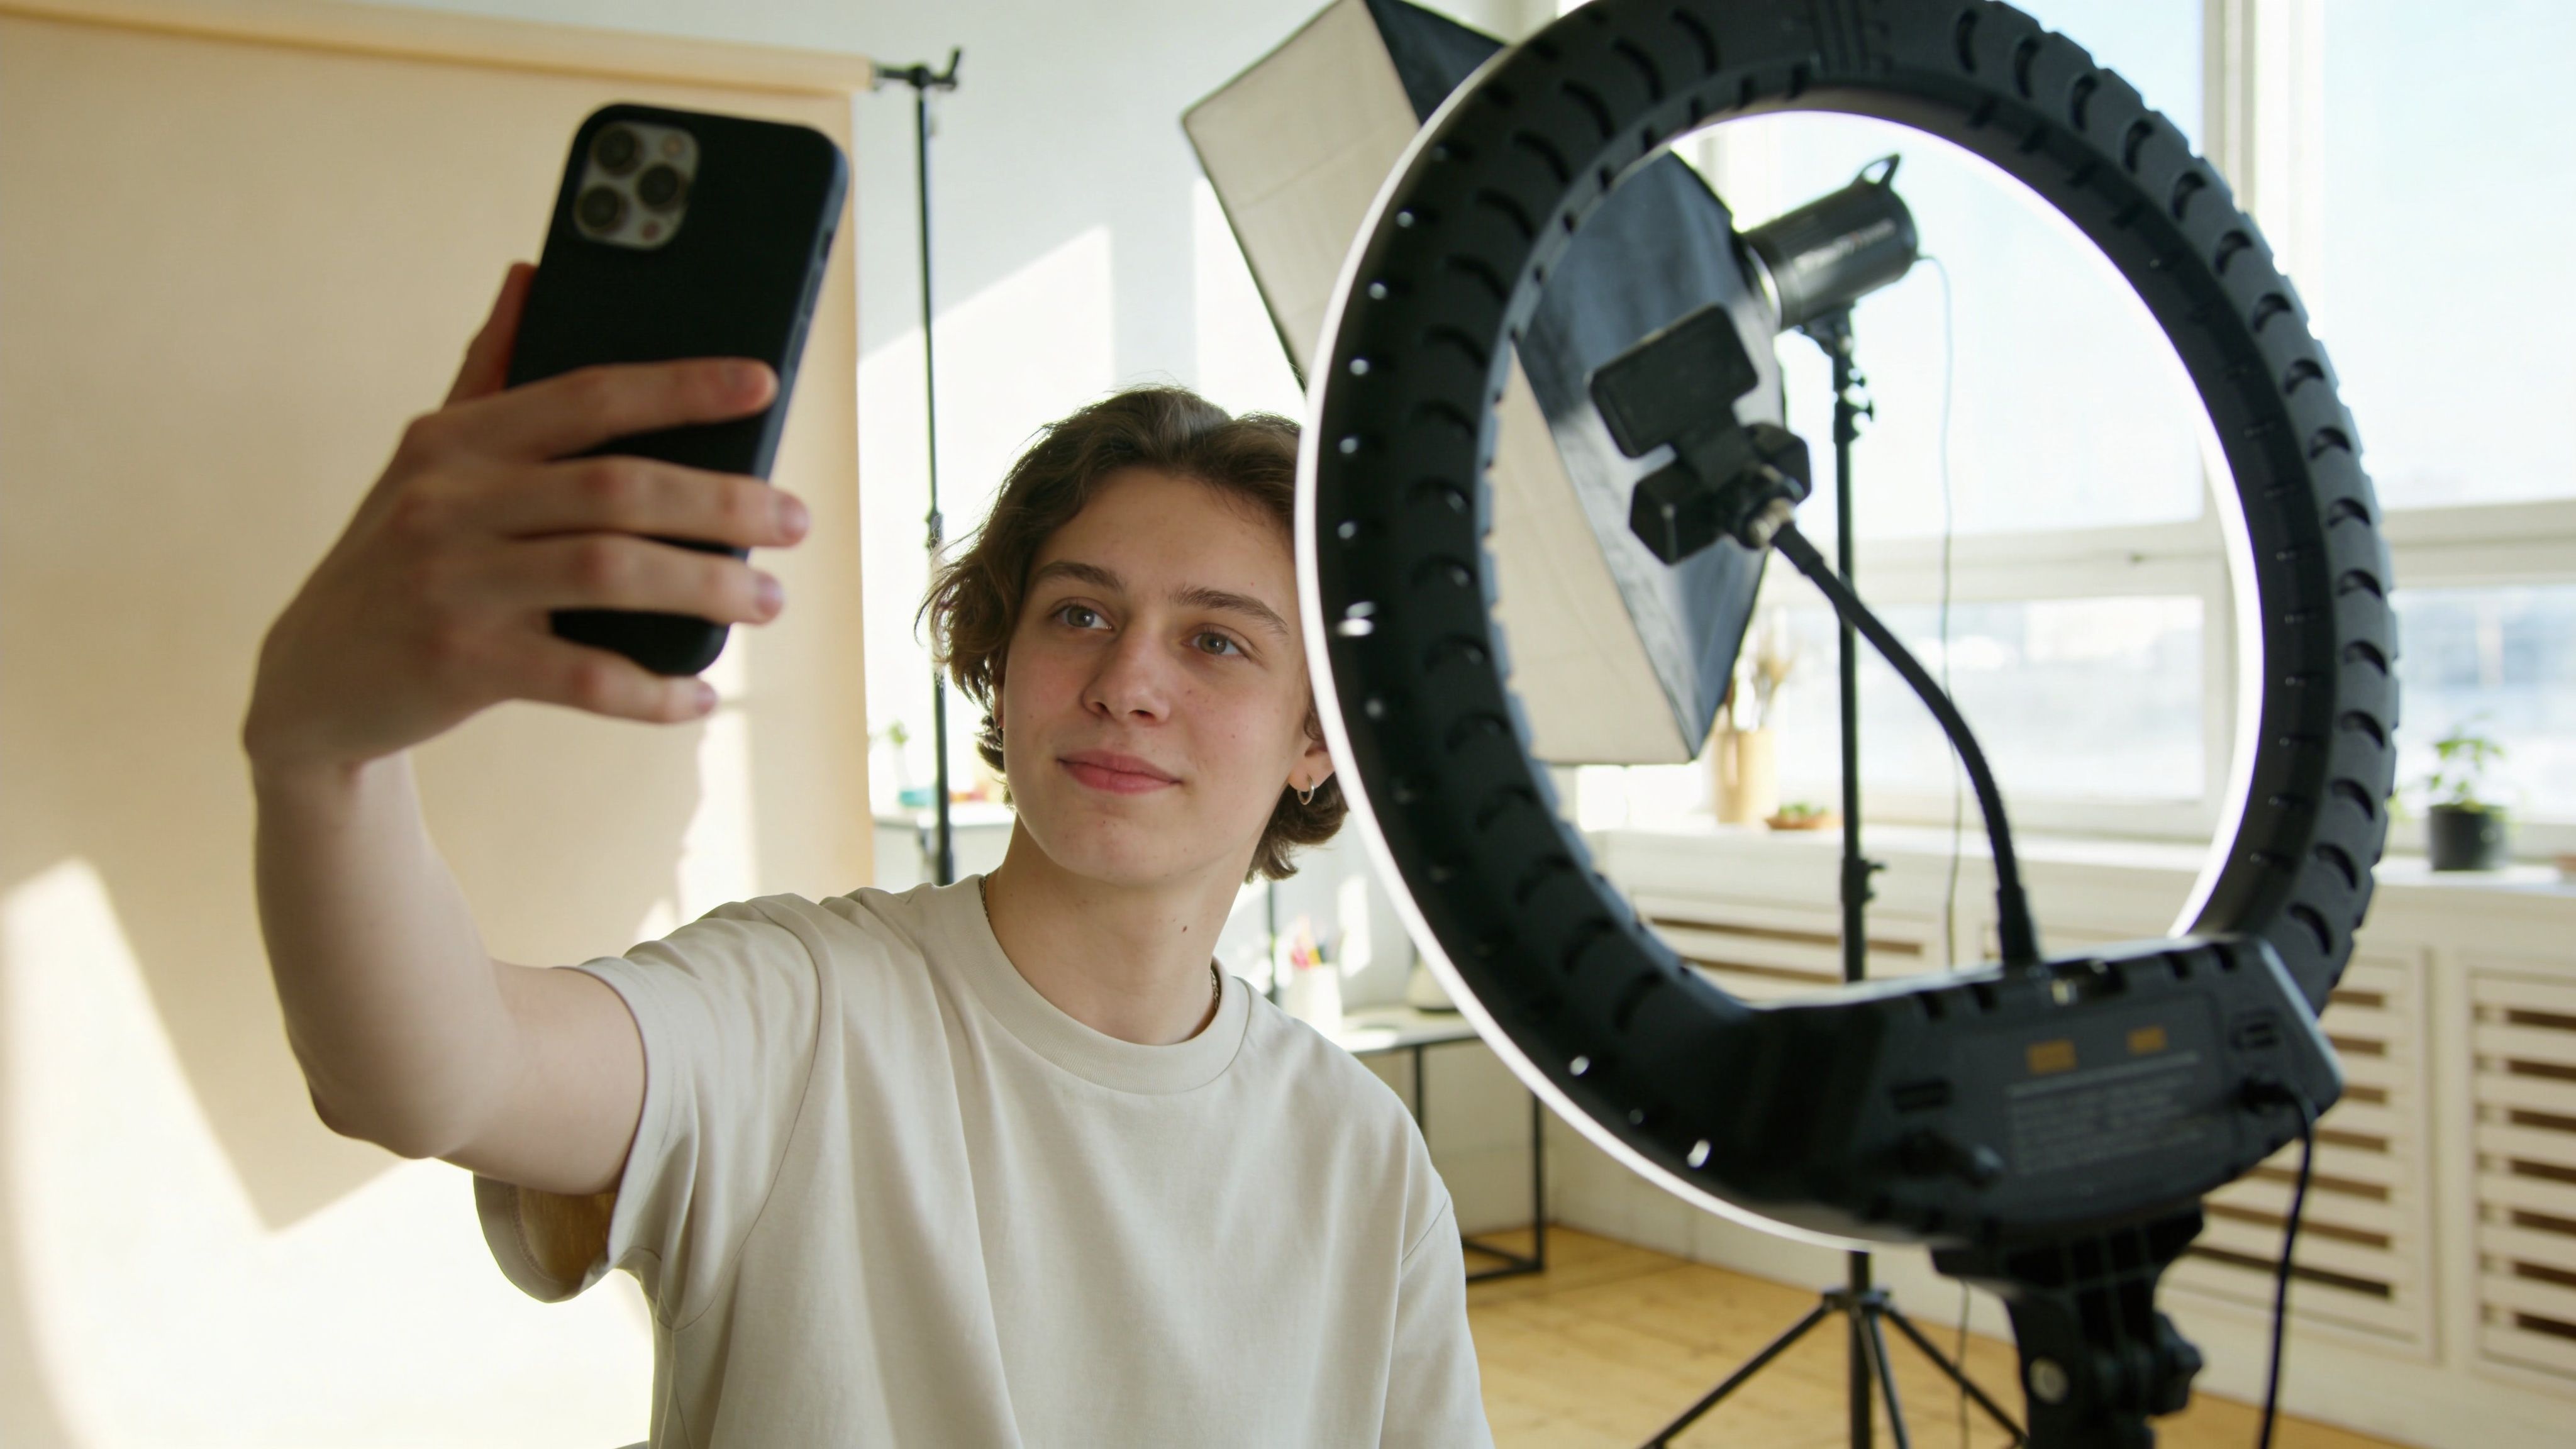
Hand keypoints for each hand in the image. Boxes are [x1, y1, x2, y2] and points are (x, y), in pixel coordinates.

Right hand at [243, 264, 810, 777]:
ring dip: (704, 585)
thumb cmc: (397, 558)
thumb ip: (486, 373)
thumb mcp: (426, 462)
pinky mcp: (456, 663)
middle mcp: (448, 501)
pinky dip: (650, 689)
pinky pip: (581, 676)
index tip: (763, 383)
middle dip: (721, 501)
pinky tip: (698, 695)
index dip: (680, 385)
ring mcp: (451, 582)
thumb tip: (530, 272)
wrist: (309, 683)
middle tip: (795, 520)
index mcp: (454, 440)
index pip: (585, 395)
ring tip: (767, 598)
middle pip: (615, 487)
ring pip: (609, 572)